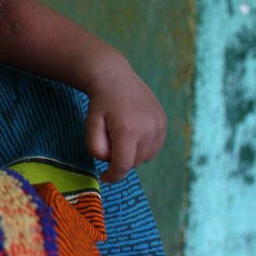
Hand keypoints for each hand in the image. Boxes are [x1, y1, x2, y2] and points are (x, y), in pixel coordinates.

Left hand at [84, 58, 166, 181]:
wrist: (115, 77)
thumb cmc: (100, 103)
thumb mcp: (91, 124)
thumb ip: (96, 147)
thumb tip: (110, 162)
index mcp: (128, 130)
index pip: (123, 165)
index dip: (113, 175)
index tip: (105, 178)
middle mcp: (149, 129)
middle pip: (133, 162)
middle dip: (119, 158)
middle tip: (108, 139)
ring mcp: (160, 126)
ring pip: (144, 157)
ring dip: (131, 153)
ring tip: (120, 132)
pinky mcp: (164, 124)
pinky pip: (153, 148)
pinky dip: (141, 146)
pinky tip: (132, 130)